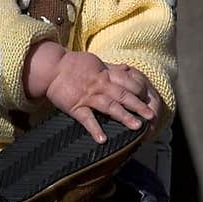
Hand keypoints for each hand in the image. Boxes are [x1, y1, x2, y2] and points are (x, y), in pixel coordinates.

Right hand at [43, 51, 157, 143]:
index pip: (128, 81)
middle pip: (123, 95)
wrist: (52, 68)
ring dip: (123, 116)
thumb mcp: (96, 62)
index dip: (140, 90)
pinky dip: (94, 128)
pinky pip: (86, 118)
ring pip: (109, 106)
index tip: (150, 98)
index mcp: (105, 74)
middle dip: (138, 106)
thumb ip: (112, 68)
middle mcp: (99, 85)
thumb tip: (128, 68)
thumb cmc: (74, 65)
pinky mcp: (75, 106)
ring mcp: (88, 96)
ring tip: (136, 127)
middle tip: (151, 116)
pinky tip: (102, 139)